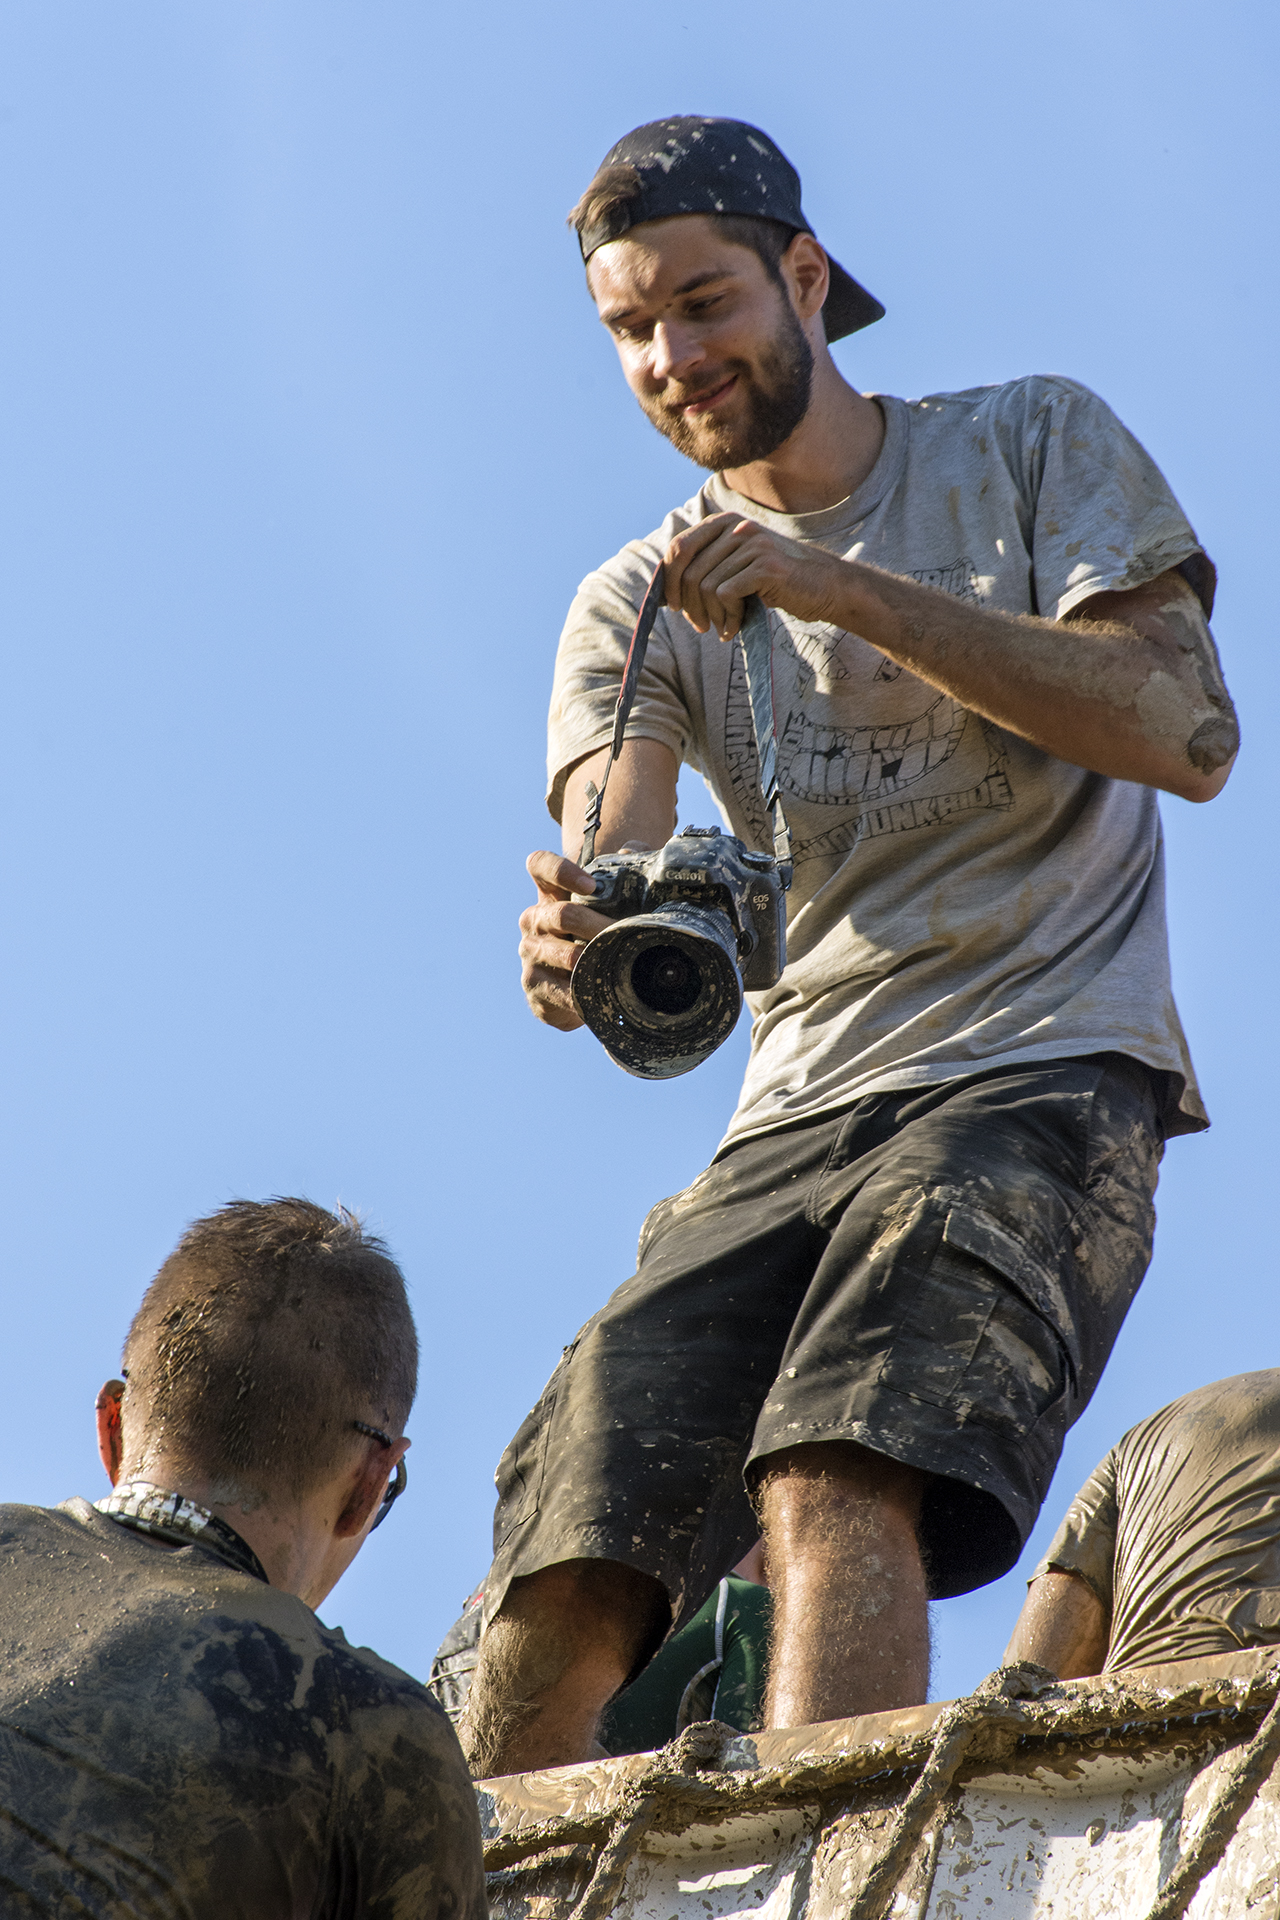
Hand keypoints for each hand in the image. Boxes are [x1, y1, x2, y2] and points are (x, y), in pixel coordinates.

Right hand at [519, 850, 613, 1029]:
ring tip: (618, 966)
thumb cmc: (595, 938)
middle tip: (628, 935)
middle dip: (598, 926)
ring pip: (563, 954)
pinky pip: (559, 989)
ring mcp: (530, 951)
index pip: (540, 866)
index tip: (592, 885)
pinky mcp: (533, 983)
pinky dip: (583, 993)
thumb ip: (622, 873)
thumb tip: (633, 850)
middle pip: (560, 915)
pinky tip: (600, 994)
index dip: (562, 870)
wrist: (576, 986)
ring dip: (594, 961)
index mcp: (549, 894)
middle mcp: (533, 919)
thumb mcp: (608, 907)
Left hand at [663, 513, 850, 638]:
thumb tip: (666, 589)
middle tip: (701, 626)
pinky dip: (727, 617)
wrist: (825, 587)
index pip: (678, 548)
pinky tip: (736, 626)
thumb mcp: (737, 566)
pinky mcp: (766, 565)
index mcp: (724, 523)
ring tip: (723, 628)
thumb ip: (707, 567)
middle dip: (690, 606)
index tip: (675, 607)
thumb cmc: (777, 582)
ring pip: (707, 587)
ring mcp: (753, 544)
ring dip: (711, 616)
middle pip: (690, 572)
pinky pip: (726, 595)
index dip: (669, 581)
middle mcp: (737, 527)